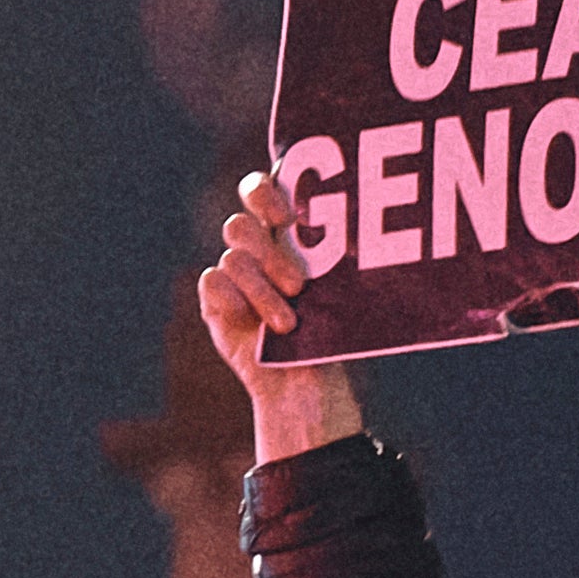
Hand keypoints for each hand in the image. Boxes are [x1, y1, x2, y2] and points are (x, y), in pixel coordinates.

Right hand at [197, 170, 366, 465]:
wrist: (308, 385)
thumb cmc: (332, 333)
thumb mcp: (341, 294)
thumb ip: (338, 260)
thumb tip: (366, 237)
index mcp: (282, 235)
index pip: (260, 191)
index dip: (265, 193)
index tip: (290, 218)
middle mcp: (254, 251)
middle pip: (240, 224)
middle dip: (269, 254)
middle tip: (299, 285)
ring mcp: (233, 276)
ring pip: (233, 258)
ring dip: (263, 291)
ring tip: (289, 324)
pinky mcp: (216, 303)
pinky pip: (212, 282)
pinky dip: (236, 300)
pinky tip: (255, 324)